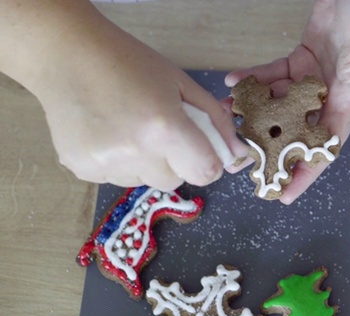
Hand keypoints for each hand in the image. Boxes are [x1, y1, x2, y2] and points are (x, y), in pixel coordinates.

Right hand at [29, 6, 246, 190]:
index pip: (206, 173)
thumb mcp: (182, 85)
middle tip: (157, 129)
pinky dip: (118, 162)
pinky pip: (116, 178)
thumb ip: (215, 122)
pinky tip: (108, 132)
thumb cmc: (130, 64)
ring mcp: (106, 164)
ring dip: (145, 163)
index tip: (198, 148)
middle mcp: (136, 153)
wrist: (68, 56)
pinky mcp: (83, 169)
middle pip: (175, 180)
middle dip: (175, 160)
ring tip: (128, 127)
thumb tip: (238, 153)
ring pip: (145, 181)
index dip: (207, 161)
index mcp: (166, 129)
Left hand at [225, 0, 349, 203]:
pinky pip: (274, 74)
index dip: (307, 171)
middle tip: (245, 167)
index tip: (285, 193)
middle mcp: (330, 93)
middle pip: (298, 131)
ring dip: (254, 115)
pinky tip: (232, 84)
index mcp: (349, 96)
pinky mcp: (302, 58)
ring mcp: (314, 77)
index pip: (327, 143)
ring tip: (227, 124)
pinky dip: (254, 79)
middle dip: (273, 151)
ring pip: (280, 104)